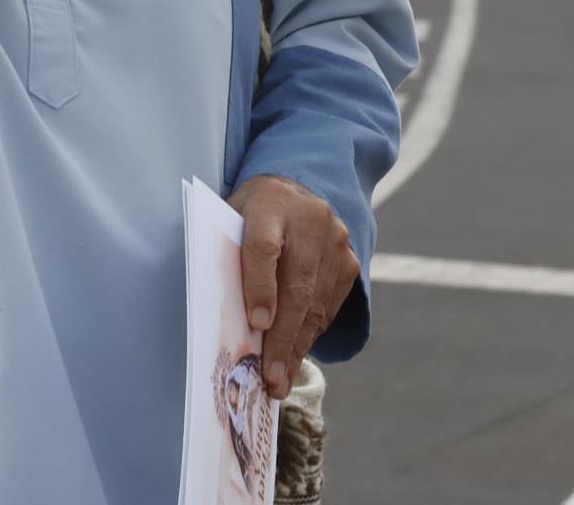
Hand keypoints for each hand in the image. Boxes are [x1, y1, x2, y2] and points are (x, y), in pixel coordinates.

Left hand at [229, 174, 358, 399]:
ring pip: (316, 302)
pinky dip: (310, 335)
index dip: (260, 287)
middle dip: (281, 338)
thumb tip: (224, 317)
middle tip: (270, 378)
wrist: (292, 192)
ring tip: (279, 380)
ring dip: (297, 346)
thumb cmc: (247, 216)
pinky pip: (330, 306)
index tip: (256, 324)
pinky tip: (294, 356)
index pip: (264, 247)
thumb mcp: (229, 222)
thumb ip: (227, 257)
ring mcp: (336, 240)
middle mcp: (309, 220)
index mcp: (269, 204)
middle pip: (296, 285)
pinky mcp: (350, 260)